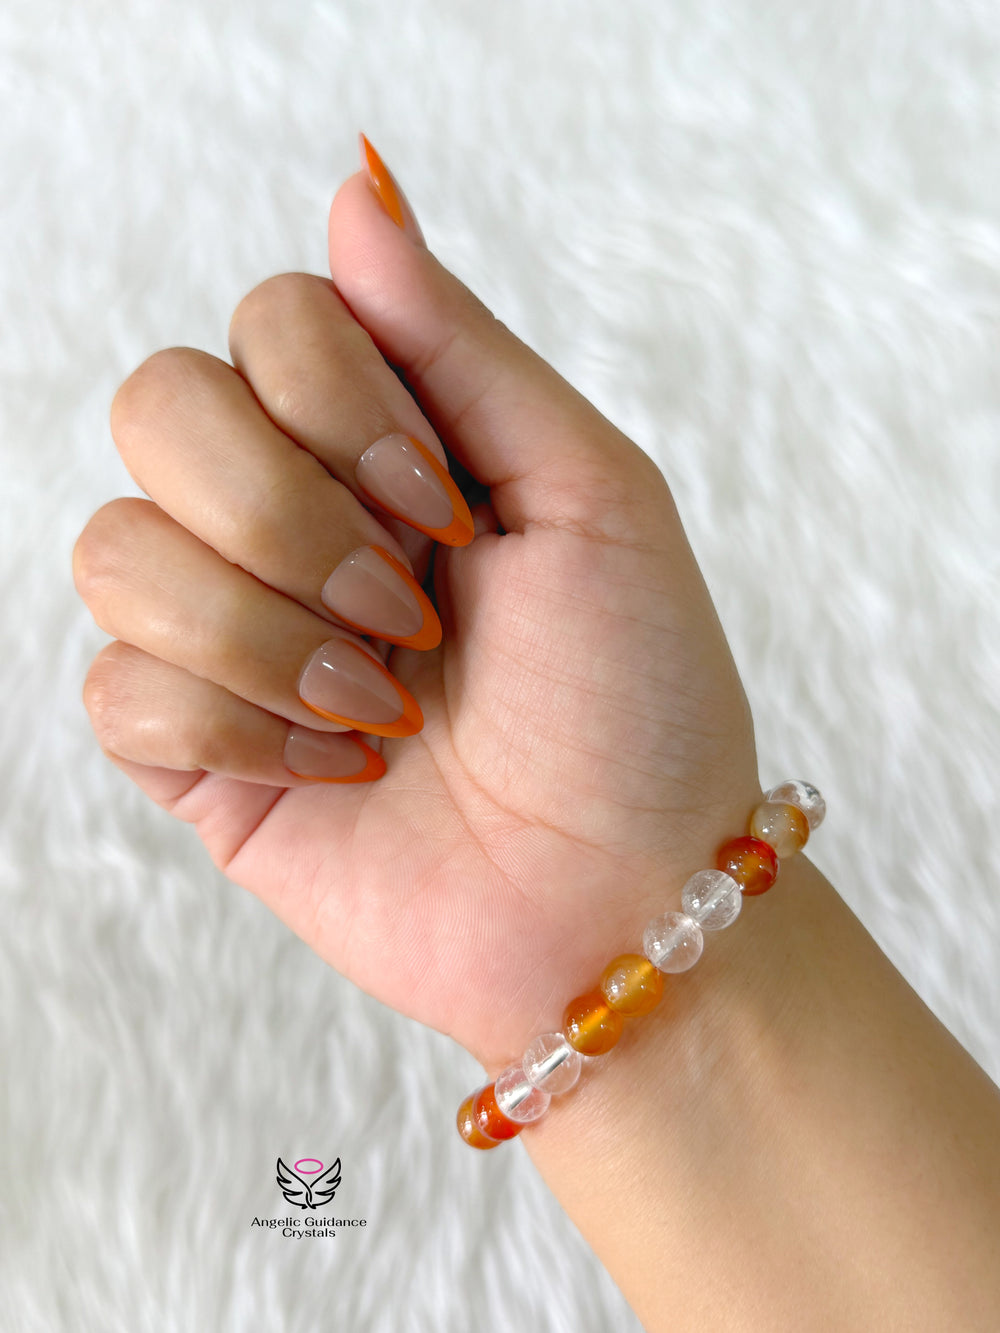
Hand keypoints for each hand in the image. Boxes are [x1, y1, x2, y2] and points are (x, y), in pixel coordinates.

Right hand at [73, 154, 758, 1070]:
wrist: (619, 899)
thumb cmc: (636, 698)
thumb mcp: (589, 491)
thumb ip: (461, 344)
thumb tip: (355, 190)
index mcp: (388, 443)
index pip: (269, 322)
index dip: (339, 406)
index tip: (448, 513)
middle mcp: (294, 517)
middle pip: (160, 405)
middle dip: (287, 515)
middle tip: (408, 611)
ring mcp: (233, 632)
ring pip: (115, 546)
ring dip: (263, 633)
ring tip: (384, 712)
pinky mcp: (194, 749)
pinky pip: (116, 686)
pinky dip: (234, 727)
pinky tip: (335, 772)